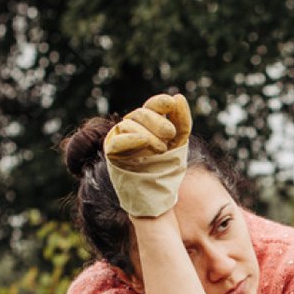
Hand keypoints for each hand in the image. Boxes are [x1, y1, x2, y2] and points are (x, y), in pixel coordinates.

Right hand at [103, 93, 192, 216]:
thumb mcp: (179, 145)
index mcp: (148, 125)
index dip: (160, 102)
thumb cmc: (167, 171)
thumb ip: (181, 122)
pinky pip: (118, 140)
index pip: (151, 106)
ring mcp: (121, 139)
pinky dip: (132, 139)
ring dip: (148, 134)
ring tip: (162, 150)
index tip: (171, 103)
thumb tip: (178, 96)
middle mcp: (133, 129)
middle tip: (170, 135)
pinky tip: (145, 143)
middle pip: (141, 113)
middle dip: (157, 121)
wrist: (157, 196)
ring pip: (130, 124)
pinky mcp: (113, 153)